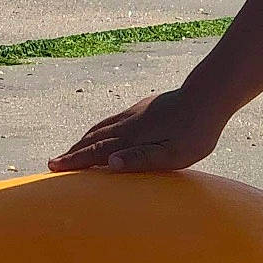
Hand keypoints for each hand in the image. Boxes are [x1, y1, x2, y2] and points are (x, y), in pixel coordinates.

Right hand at [47, 88, 223, 173]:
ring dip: (84, 140)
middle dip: (73, 151)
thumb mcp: (174, 153)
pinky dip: (98, 129)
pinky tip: (102, 132)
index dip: (74, 160)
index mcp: (132, 137)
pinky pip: (113, 120)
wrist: (209, 95)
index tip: (53, 167)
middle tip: (54, 163)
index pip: (96, 151)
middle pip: (93, 138)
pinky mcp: (144, 107)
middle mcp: (128, 123)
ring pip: (102, 127)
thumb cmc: (196, 131)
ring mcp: (135, 113)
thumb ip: (142, 159)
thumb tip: (109, 164)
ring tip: (73, 149)